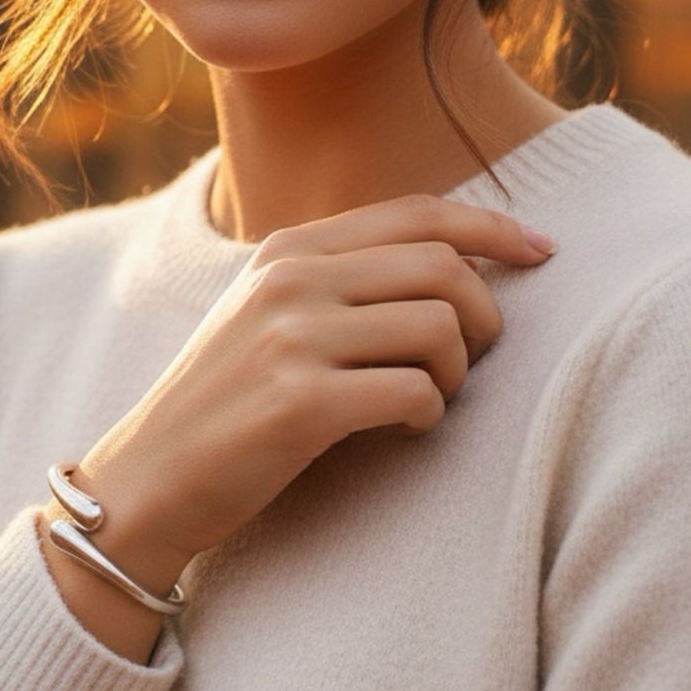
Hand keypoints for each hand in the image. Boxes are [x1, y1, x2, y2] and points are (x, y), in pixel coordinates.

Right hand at [71, 194, 555, 588]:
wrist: (149, 478)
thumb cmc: (226, 401)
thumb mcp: (267, 313)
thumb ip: (339, 277)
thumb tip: (453, 263)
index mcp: (286, 249)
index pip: (416, 212)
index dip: (492, 226)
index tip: (541, 251)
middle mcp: (289, 278)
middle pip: (442, 266)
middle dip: (485, 315)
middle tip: (471, 360)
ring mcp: (291, 337)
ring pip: (439, 327)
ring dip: (456, 374)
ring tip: (427, 398)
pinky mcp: (300, 402)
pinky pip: (416, 394)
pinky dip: (428, 416)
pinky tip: (400, 430)